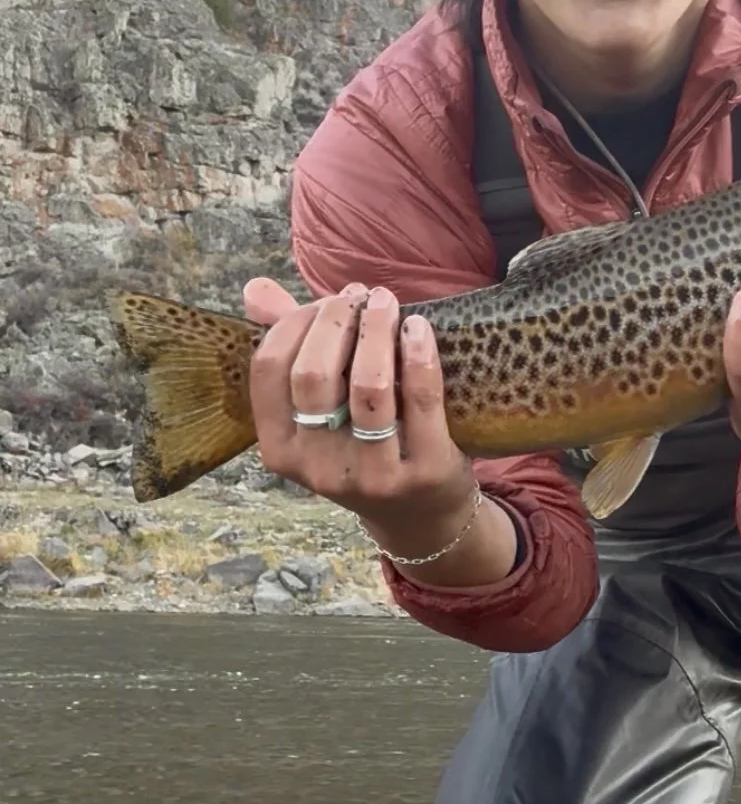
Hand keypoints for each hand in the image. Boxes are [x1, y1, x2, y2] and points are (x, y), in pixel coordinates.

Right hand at [242, 277, 477, 554]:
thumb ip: (289, 348)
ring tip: (388, 303)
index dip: (297, 321)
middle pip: (315, 373)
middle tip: (363, 295)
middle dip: (338, 319)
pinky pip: (419, 399)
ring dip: (377, 329)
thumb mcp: (320, 410)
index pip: (270, 369)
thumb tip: (254, 288)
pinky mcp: (423, 471)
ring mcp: (372, 476)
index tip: (328, 301)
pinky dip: (418, 353)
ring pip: (367, 385)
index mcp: (280, 449)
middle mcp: (318, 469)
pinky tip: (418, 328)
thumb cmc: (361, 446)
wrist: (419, 515)